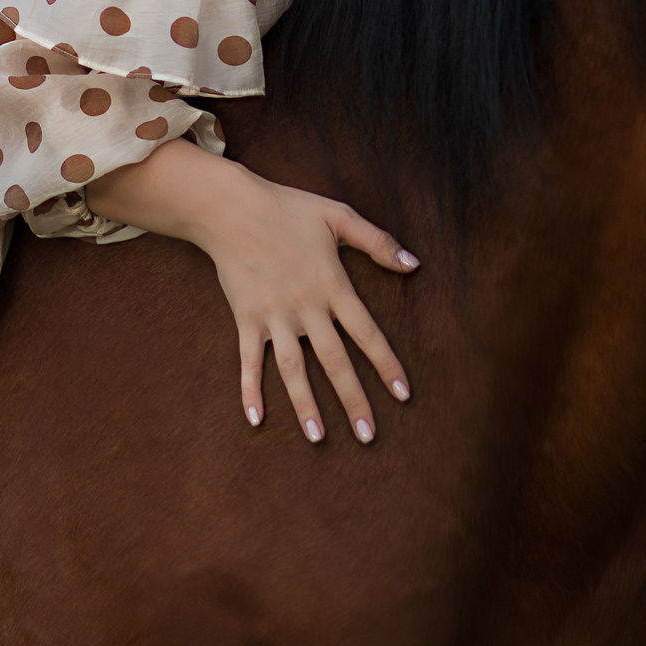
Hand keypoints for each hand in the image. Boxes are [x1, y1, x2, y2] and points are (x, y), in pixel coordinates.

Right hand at [84, 140, 418, 443]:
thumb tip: (415, 264)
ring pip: (293, 369)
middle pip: (334, 361)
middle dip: (353, 400)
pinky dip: (250, 389)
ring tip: (318, 437)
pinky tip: (256, 419)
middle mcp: (306, 307)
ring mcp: (274, 316)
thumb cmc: (287, 208)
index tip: (403, 395)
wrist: (230, 207)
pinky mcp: (246, 318)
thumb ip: (378, 242)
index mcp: (332, 285)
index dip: (386, 365)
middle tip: (368, 436)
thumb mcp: (338, 216)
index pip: (367, 333)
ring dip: (306, 404)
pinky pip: (248, 360)